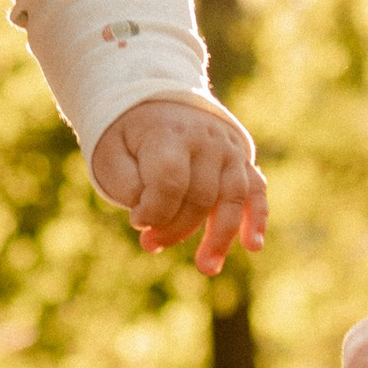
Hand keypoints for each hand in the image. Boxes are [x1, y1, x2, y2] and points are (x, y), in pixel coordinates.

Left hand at [91, 97, 266, 277]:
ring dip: (220, 237)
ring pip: (232, 198)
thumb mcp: (110, 152)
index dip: (153, 210)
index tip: (136, 221)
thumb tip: (149, 215)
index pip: (170, 181)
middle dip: (175, 229)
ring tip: (207, 268)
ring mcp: (228, 150)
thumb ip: (124, 184)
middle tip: (149, 245)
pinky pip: (256, 191)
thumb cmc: (129, 136)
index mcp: (169, 134)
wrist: (158, 100)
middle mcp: (206, 140)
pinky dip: (257, 218)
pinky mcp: (242, 161)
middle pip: (200, 196)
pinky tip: (253, 246)